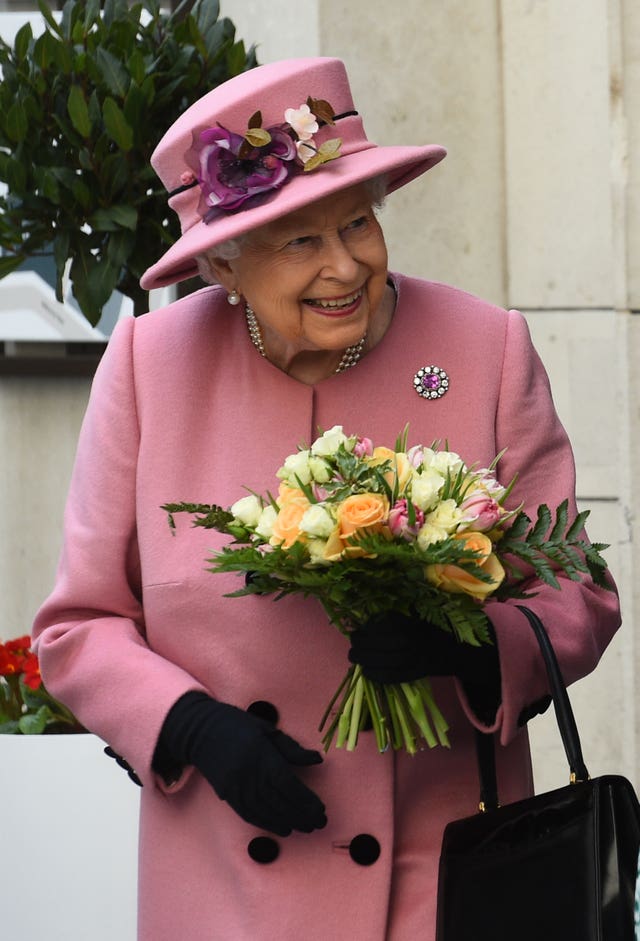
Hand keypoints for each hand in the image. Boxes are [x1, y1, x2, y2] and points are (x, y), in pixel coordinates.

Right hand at [155, 692, 326, 836]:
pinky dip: (267, 824)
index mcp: (261, 756)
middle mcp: (249, 775)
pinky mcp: (227, 795)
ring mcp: (236, 787)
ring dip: (288, 822)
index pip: (287, 784)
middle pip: (279, 801)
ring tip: (305, 828)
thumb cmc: (238, 725)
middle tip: (319, 823)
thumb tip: (317, 760)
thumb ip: (292, 748)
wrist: (200, 731)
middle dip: (301, 815)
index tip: (320, 808)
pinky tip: (282, 829)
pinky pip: (249, 815)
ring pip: (266, 812)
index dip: (305, 800)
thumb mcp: (267, 730)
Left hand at [348, 612, 462, 682]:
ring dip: (361, 661)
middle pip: (370, 647)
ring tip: (356, 658)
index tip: (355, 633)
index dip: (360, 633)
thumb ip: (388, 619)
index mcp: (402, 626)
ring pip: (374, 663)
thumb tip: (365, 625)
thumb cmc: (427, 631)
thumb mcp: (409, 618)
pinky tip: (366, 671)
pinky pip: (385, 677)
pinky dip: (372, 675)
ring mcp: (405, 661)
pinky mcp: (408, 675)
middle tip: (352, 647)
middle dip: (357, 647)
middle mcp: (403, 643)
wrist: (450, 652)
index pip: (372, 631)